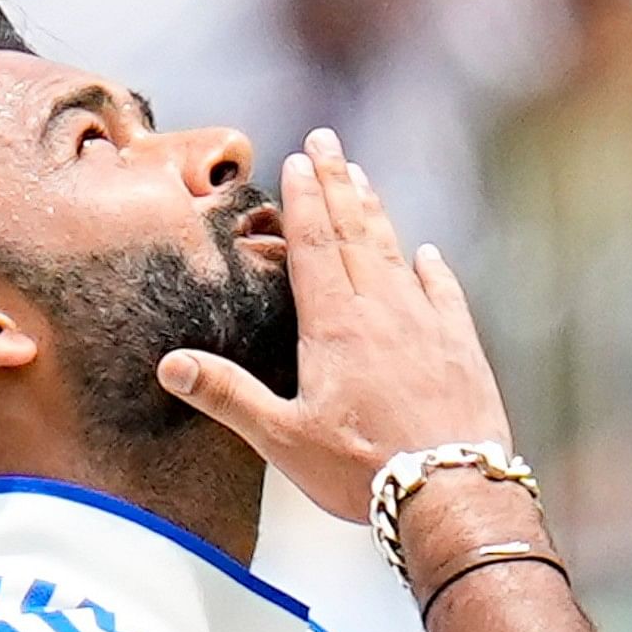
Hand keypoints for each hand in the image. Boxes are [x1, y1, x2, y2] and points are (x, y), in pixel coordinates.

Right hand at [158, 128, 512, 520]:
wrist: (450, 491)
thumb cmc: (361, 470)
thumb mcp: (283, 439)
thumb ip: (228, 396)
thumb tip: (170, 364)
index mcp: (334, 325)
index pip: (313, 246)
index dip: (303, 200)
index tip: (297, 159)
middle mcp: (383, 311)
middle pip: (354, 233)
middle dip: (335, 183)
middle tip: (326, 140)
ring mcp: (427, 325)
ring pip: (397, 254)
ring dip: (377, 213)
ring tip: (362, 177)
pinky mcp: (461, 348)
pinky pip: (445, 294)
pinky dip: (433, 269)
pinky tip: (427, 253)